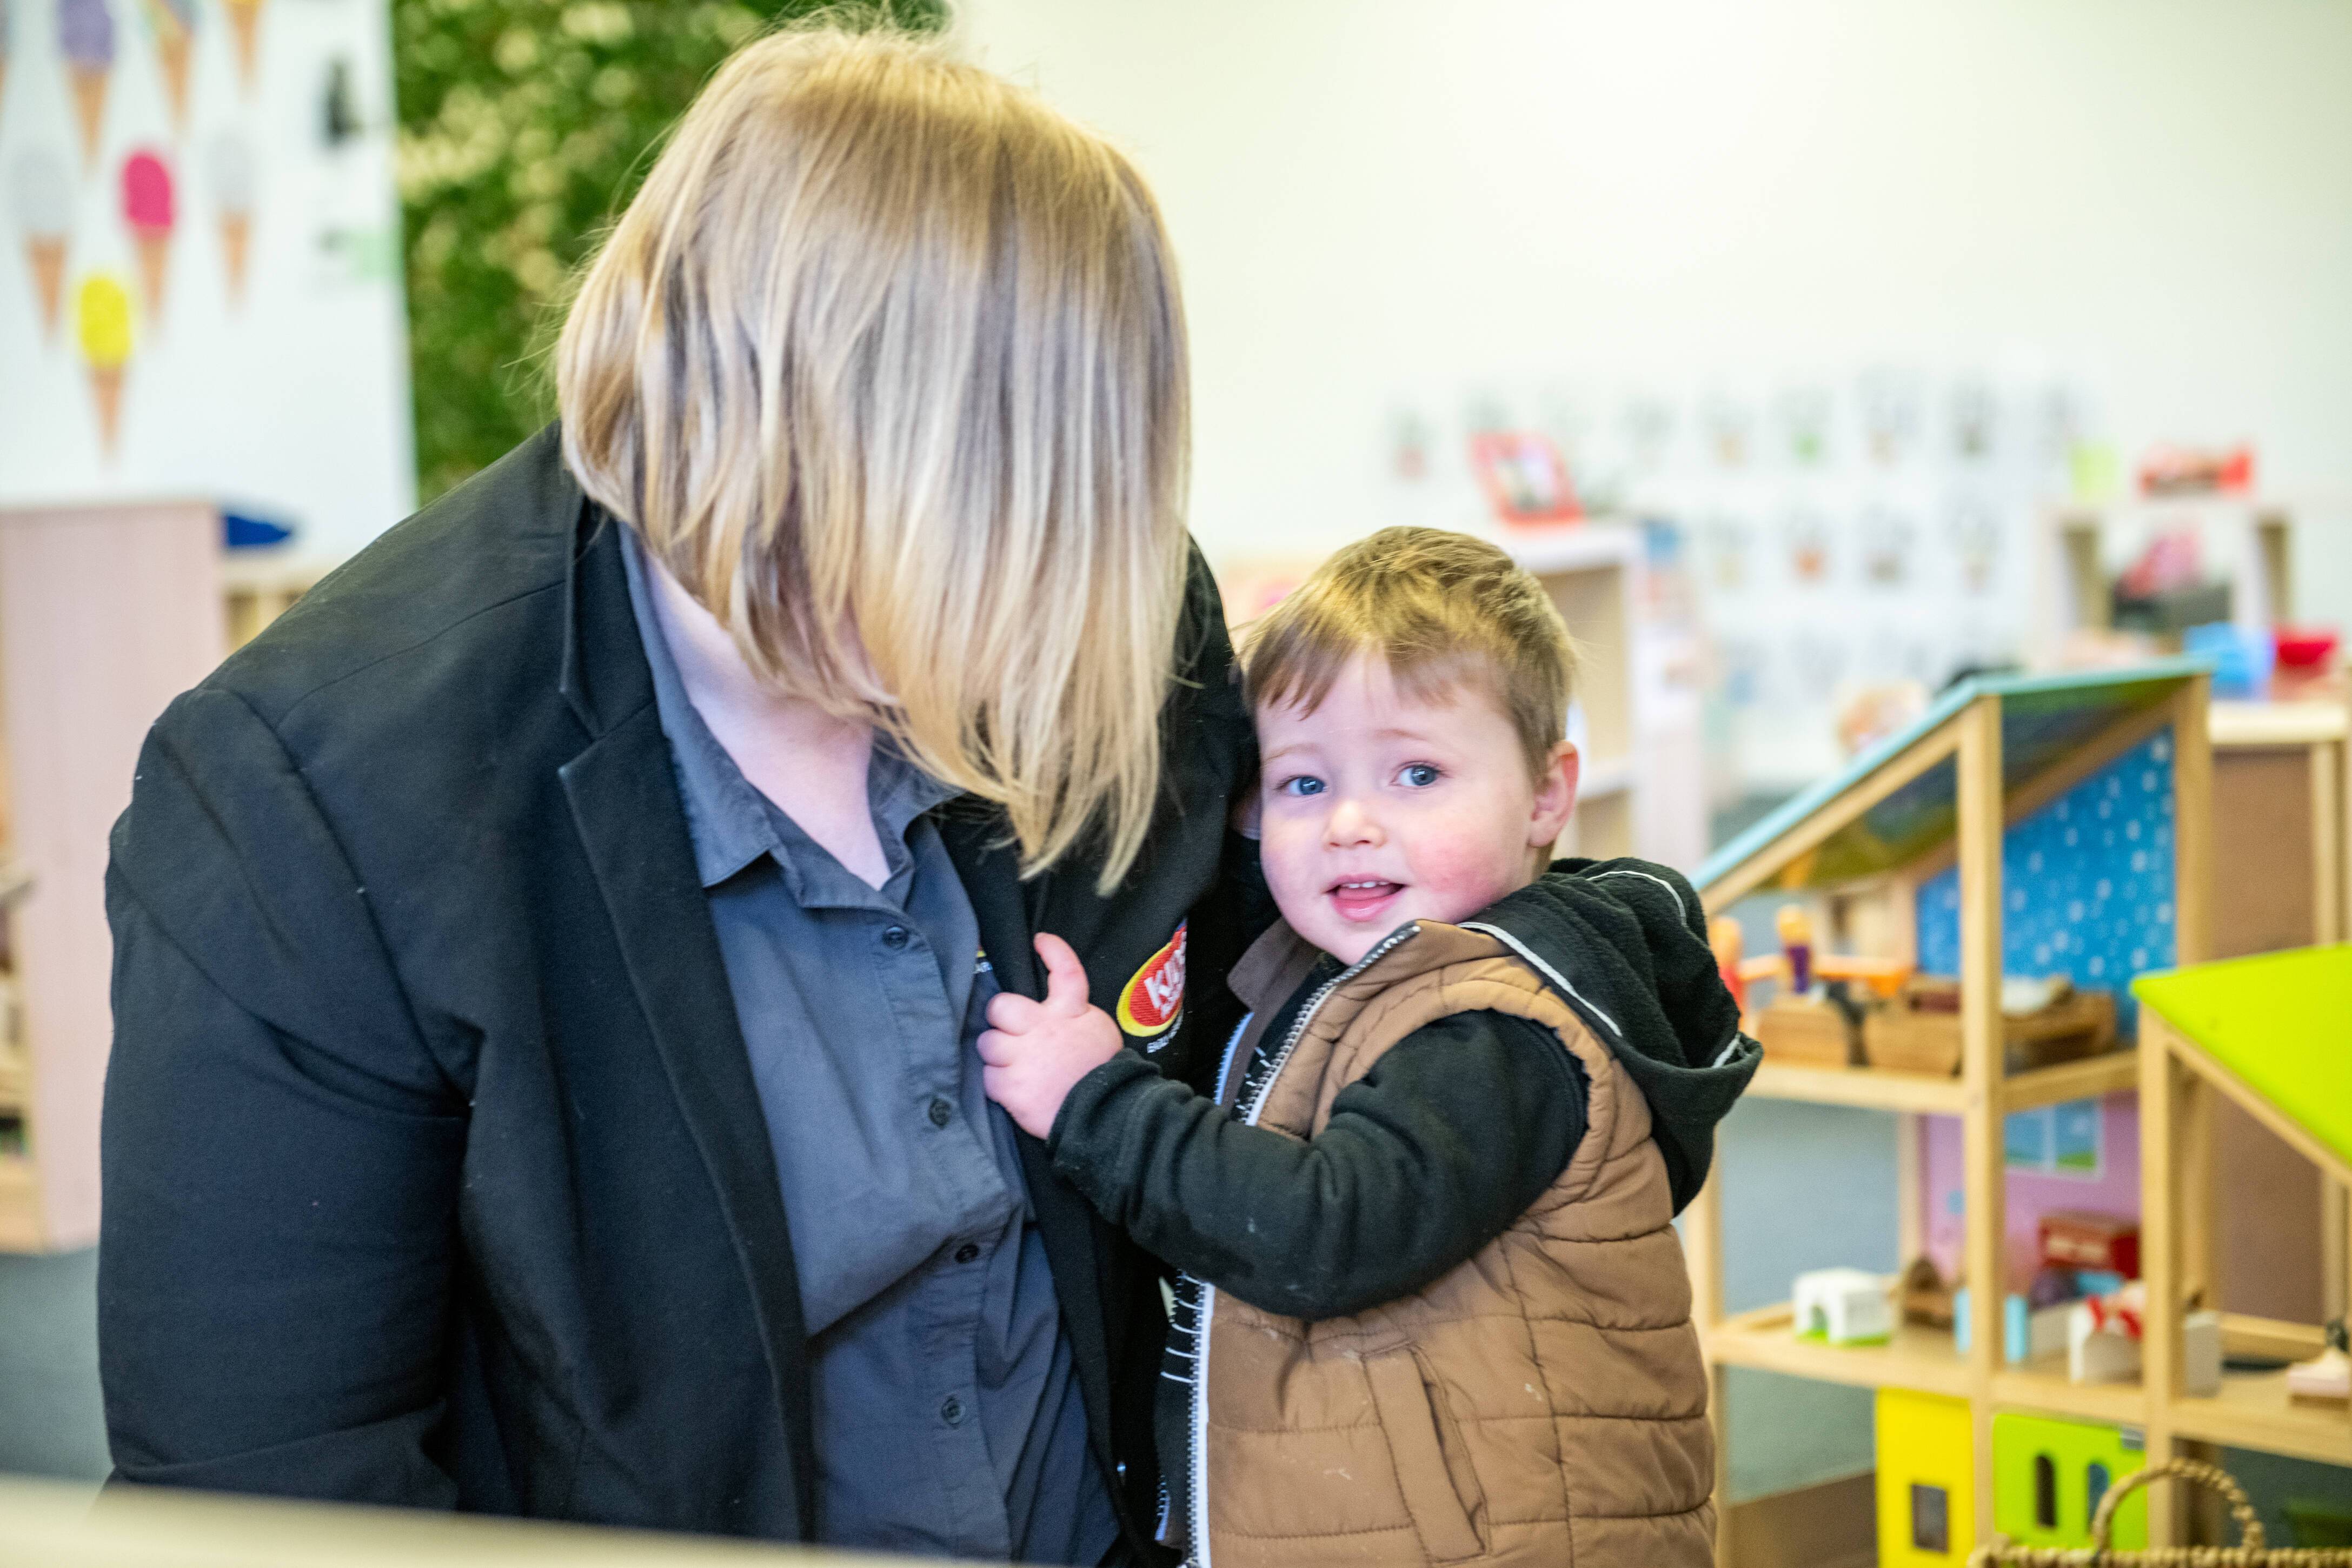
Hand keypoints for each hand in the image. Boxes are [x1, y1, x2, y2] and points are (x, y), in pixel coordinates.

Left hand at [977, 933, 1123, 1139]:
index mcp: (1071, 1014)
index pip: (1065, 972)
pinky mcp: (1011, 1087)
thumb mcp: (1097, 1034)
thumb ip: (1072, 1018)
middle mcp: (1044, 1029)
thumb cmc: (1102, 1075)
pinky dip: (997, 1085)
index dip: (1053, 952)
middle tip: (1010, 1032)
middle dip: (1000, 1018)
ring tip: (1015, 1068)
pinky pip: (988, 1078)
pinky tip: (1015, 1091)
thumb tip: (1050, 1012)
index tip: (1040, 940)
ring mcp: (1024, 1057)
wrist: (1104, 1118)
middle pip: (1002, 1006)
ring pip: (987, 1043)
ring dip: (997, 1055)